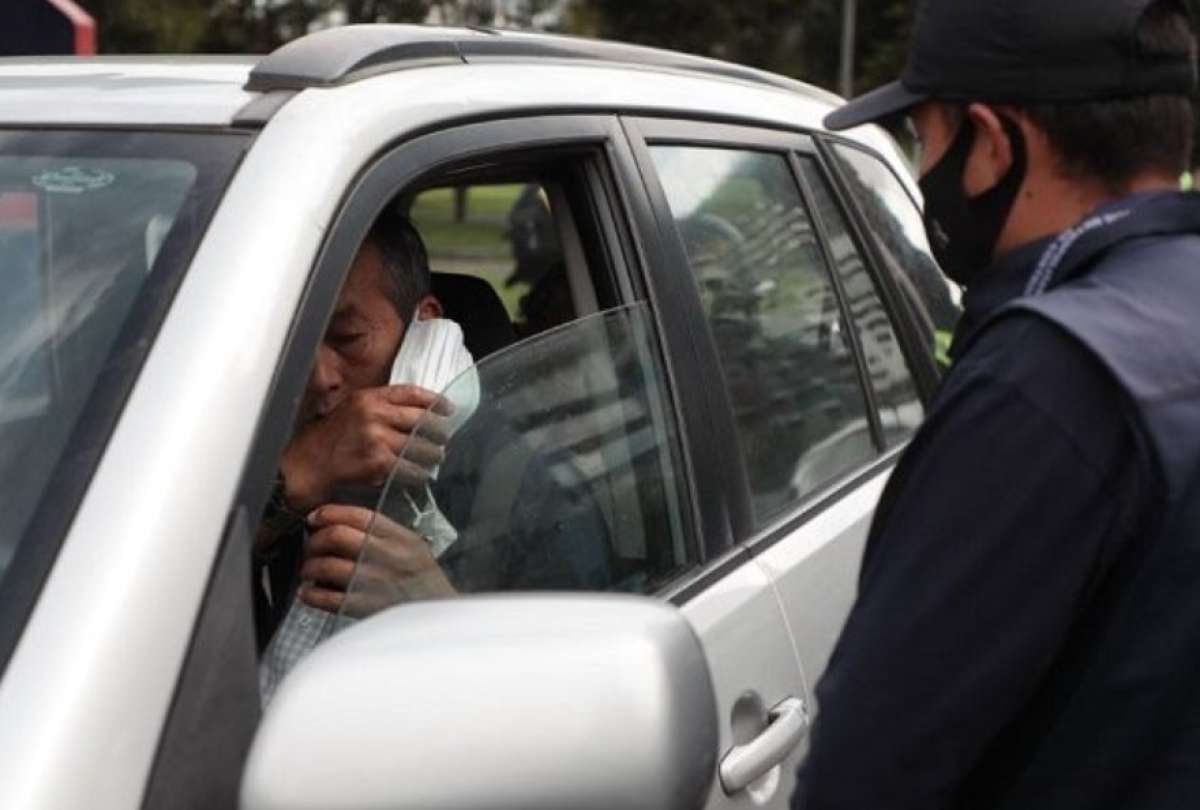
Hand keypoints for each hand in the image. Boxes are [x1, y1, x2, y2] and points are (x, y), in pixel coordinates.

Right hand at [280, 384, 450, 512]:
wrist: (305, 467)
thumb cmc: (328, 441)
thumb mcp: (351, 410)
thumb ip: (380, 407)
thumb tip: (416, 414)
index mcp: (368, 397)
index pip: (411, 393)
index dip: (435, 401)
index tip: (447, 409)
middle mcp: (374, 414)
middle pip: (422, 419)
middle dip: (438, 432)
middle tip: (443, 440)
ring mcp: (377, 438)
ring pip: (421, 446)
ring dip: (432, 455)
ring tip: (433, 459)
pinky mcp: (378, 462)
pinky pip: (410, 468)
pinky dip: (418, 474)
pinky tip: (419, 475)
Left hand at [298, 503, 455, 616]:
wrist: (437, 617)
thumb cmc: (424, 582)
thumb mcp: (414, 548)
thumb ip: (386, 534)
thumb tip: (344, 523)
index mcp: (401, 539)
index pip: (360, 516)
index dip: (331, 513)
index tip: (316, 517)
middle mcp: (388, 557)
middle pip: (338, 536)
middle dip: (316, 539)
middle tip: (312, 545)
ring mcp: (376, 583)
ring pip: (328, 566)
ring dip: (311, 567)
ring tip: (309, 570)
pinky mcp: (366, 608)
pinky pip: (328, 598)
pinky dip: (311, 594)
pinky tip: (308, 593)